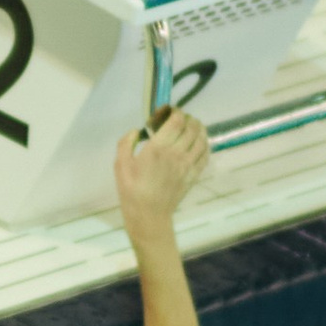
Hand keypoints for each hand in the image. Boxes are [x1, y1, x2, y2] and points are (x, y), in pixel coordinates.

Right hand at [115, 104, 211, 230]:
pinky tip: (200, 142)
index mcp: (158, 147)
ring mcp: (188, 164)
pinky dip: (205, 144)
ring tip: (193, 126)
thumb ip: (126, 142)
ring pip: (202, 138)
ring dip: (199, 129)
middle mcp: (177, 153)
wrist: (148, 214)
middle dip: (187, 118)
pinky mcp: (194, 174)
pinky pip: (206, 154)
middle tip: (180, 118)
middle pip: (192, 127)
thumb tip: (136, 131)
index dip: (176, 111)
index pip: (176, 120)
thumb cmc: (131, 189)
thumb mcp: (120, 164)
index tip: (169, 111)